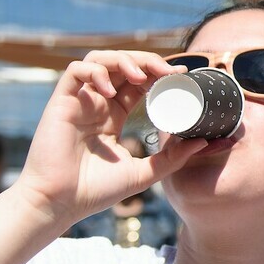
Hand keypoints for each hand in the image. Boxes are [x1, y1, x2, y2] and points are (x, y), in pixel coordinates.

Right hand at [12, 51, 205, 228]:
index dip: (158, 73)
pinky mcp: (60, 103)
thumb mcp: (143, 173)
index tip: (180, 75)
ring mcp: (78, 101)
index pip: (138, 82)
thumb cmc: (94, 191)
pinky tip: (111, 90)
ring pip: (100, 60)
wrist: (59, 204)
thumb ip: (171, 158)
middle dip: (147, 61)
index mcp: (113, 116)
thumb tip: (204, 142)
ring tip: (141, 76)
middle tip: (169, 71)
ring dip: (124, 60)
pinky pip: (75, 71)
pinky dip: (96, 71)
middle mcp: (96, 104)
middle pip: (122, 65)